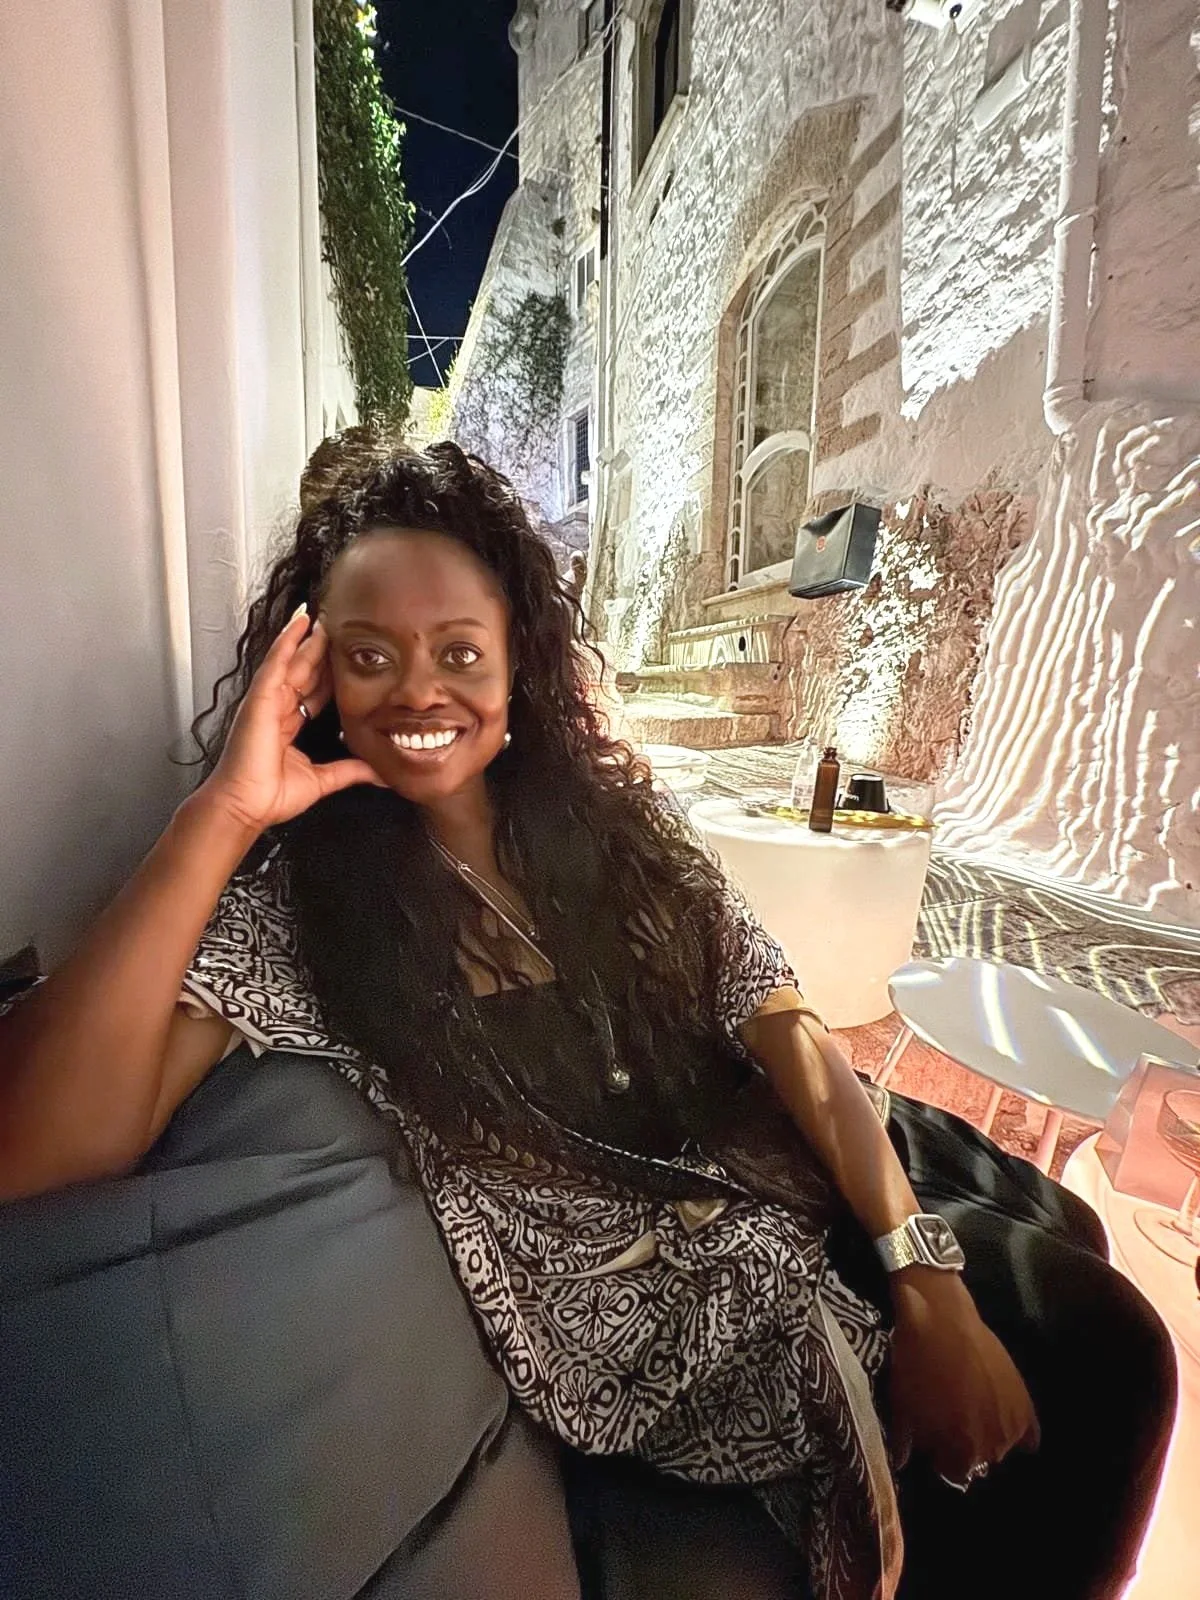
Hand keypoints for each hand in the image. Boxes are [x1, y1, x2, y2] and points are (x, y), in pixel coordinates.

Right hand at [201, 606, 384, 833]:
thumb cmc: (270, 796)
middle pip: (305, 672)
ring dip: (308, 638)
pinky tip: (299, 621)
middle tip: (339, 628)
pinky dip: (287, 640)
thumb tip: (380, 773)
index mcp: (288, 726)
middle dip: (321, 650)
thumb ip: (351, 771)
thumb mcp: (322, 780)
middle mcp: (277, 710)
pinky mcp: (260, 698)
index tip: (349, 660)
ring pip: (293, 661)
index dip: (330, 675)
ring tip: (323, 616)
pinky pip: (276, 662)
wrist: (245, 806)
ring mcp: (267, 701)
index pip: (315, 693)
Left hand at [887, 1270, 1039, 1484]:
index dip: (941, 1455)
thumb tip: (901, 1463)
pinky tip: (1005, 1420)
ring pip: (1001, 1444)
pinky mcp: (1025, 1399)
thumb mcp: (902, 1406)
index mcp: (961, 1452)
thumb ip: (905, 1442)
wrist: (942, 1320)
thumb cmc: (916, 1365)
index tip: (934, 1438)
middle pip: (979, 1459)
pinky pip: (1029, 1432)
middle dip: (964, 1445)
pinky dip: (1019, 1431)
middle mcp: (993, 1446)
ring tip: (972, 1407)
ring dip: (988, 1434)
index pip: (955, 1473)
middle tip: (951, 1418)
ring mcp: (1012, 1423)